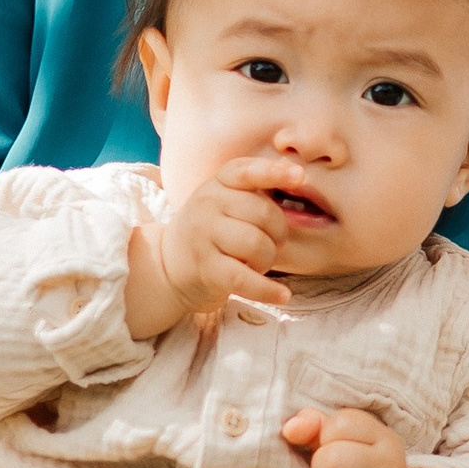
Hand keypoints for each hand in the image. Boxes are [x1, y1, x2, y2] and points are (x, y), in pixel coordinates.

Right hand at [124, 170, 292, 337]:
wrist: (168, 266)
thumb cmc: (211, 232)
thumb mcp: (224, 201)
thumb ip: (256, 192)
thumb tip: (297, 177)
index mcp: (218, 183)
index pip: (247, 172)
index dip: (275, 173)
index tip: (300, 176)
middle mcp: (207, 204)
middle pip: (264, 213)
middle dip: (278, 234)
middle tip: (270, 244)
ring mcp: (204, 236)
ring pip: (258, 245)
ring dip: (267, 260)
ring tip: (256, 263)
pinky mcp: (206, 268)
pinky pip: (244, 278)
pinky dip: (267, 290)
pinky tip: (282, 295)